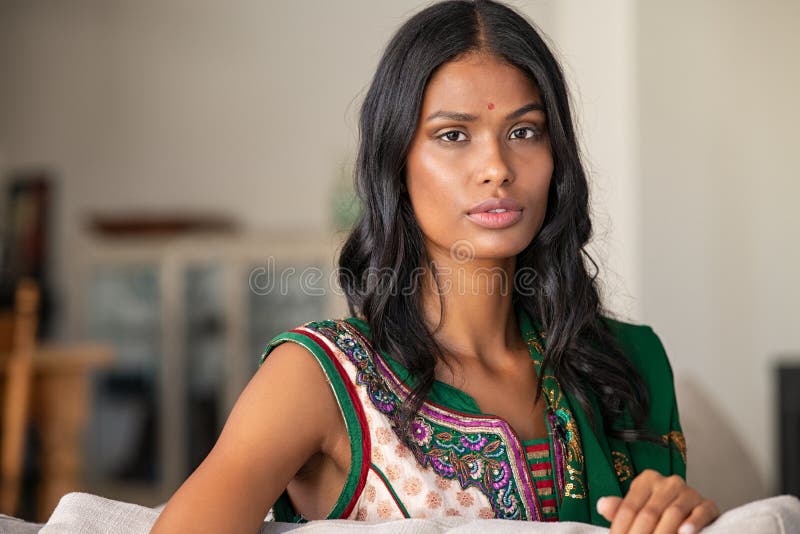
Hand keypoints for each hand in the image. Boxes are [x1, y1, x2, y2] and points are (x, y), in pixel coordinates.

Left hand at [596, 469, 718, 533]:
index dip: (620, 528)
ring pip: (673, 514)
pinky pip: (700, 513)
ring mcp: (689, 492)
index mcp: (647, 480)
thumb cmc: (660, 514)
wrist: (692, 515)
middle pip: (649, 513)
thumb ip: (621, 510)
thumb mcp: (639, 510)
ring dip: (663, 533)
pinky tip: (684, 533)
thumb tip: (602, 505)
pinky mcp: (708, 505)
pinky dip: (692, 524)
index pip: (630, 507)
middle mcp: (668, 482)